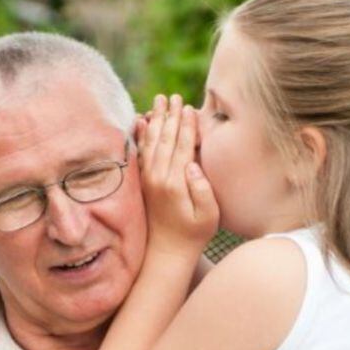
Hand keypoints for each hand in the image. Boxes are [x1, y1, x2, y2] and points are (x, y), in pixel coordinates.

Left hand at [136, 94, 218, 259]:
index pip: (182, 146)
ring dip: (156, 119)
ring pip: (151, 142)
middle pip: (165, 138)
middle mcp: (158, 177)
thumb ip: (203, 190)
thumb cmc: (194, 234)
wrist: (166, 252)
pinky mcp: (143, 182)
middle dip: (170, 116)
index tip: (189, 107)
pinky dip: (140, 135)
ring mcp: (148, 179)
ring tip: (159, 101)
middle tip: (173, 96)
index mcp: (176, 182)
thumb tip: (193, 164)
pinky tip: (140, 121)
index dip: (186, 125)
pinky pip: (140, 152)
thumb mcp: (209, 216)